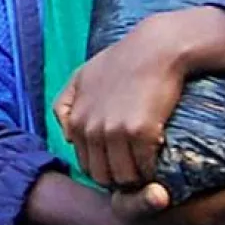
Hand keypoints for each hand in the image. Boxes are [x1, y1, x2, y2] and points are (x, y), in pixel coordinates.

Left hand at [54, 11, 193, 188]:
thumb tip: (67, 138)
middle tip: (136, 166)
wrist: (156, 48)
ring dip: (137, 176)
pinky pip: (145, 167)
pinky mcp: (141, 132)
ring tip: (148, 164)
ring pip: (124, 176)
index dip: (105, 167)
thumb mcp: (82, 76)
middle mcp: (92, 129)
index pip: (86, 165)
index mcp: (77, 120)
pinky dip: (153, 168)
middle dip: (119, 176)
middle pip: (103, 176)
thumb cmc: (122, 60)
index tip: (121, 161)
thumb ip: (65, 104)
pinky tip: (159, 153)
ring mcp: (115, 132)